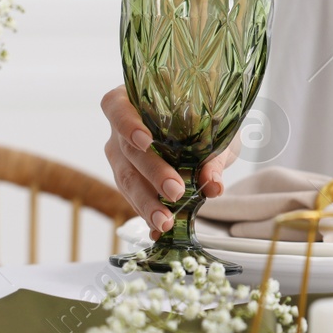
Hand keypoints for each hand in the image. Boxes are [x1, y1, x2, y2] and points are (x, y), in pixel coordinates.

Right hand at [101, 86, 236, 238]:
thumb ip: (214, 155)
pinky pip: (134, 198)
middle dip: (152, 174)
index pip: (117, 107)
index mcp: (133, 102)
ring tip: (165, 221)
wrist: (202, 128)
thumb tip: (213, 186)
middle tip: (175, 191)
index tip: (145, 140)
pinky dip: (149, 214)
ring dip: (146, 202)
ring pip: (126, 180)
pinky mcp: (130, 181)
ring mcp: (121, 157)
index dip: (127, 124)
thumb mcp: (215, 130)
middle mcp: (120, 130)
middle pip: (127, 151)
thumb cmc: (203, 118)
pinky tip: (160, 230)